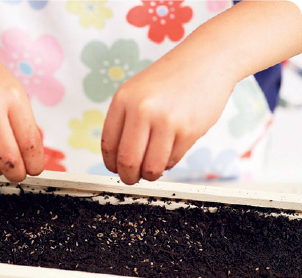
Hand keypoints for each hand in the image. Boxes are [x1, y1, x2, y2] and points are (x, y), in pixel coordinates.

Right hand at [0, 4, 43, 182]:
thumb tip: (32, 158)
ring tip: (0, 164)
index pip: (30, 144)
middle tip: (18, 174)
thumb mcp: (14, 93)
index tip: (35, 169)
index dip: (35, 164)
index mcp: (12, 98)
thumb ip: (24, 125)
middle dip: (17, 175)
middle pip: (9, 160)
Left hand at [101, 46, 234, 184]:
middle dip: (128, 177)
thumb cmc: (171, 79)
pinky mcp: (188, 131)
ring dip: (150, 174)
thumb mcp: (137, 92)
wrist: (208, 59)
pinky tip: (170, 150)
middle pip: (127, 161)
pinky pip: (172, 161)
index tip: (116, 169)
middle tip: (132, 178)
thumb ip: (125, 121)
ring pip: (151, 168)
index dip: (111, 164)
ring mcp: (166, 120)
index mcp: (123, 99)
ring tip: (152, 168)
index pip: (109, 145)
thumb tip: (118, 160)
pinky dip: (168, 163)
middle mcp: (142, 109)